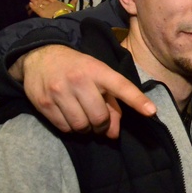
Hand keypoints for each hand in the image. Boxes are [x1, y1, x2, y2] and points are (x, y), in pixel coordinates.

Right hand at [22, 45, 155, 136]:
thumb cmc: (76, 68)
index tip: (151, 111)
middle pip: (99, 117)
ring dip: (86, 129)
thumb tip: (114, 134)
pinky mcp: (44, 104)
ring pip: (81, 126)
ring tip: (84, 119)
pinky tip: (70, 117)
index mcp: (97, 70)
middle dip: (102, 125)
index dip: (137, 100)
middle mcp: (78, 80)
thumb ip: (111, 103)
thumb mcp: (97, 75)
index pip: (121, 86)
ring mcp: (59, 92)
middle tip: (100, 122)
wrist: (40, 57)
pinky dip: (71, 128)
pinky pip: (65, 128)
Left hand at [28, 0, 72, 18]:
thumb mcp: (72, 8)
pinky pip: (36, 9)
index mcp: (57, 2)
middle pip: (43, 0)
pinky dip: (33, 7)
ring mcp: (46, 8)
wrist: (64, 18)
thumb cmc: (68, 13)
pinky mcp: (42, 13)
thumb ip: (72, 3)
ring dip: (34, 0)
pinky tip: (29, 4)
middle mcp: (50, 4)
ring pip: (39, 4)